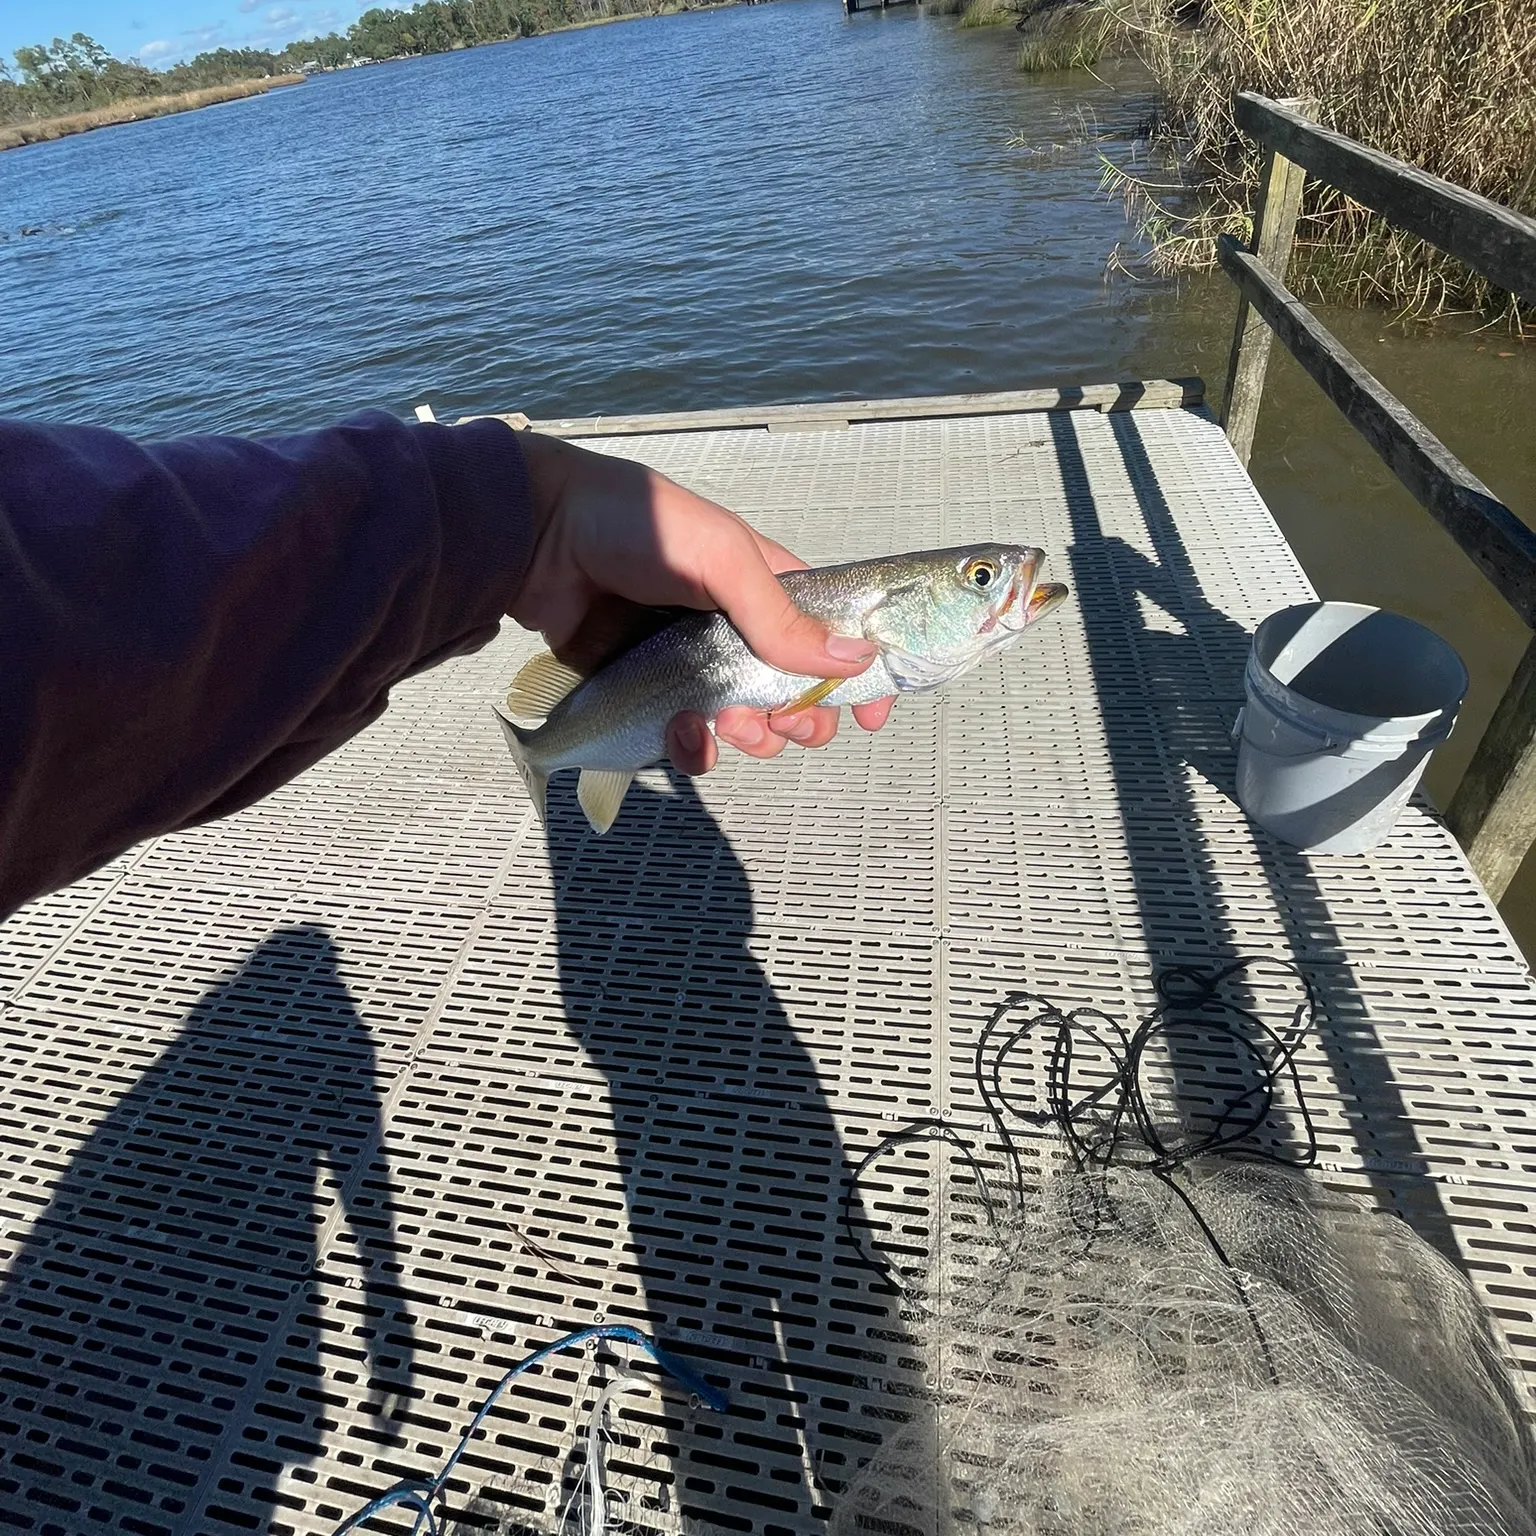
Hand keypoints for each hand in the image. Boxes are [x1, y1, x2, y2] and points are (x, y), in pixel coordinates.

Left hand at [509, 431, 895, 773]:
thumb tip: (854, 661)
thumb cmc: (634, 525)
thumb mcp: (720, 559)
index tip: (872, 713)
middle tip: (789, 724)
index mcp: (764, 586)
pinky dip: (693, 747)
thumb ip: (780, 615)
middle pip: (791, 693)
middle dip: (801, 718)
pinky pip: (685, 738)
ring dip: (750, 737)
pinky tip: (685, 736)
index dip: (855, 675)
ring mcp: (690, 666)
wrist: (537, 540)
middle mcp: (733, 630)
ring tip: (732, 727)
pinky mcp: (646, 695)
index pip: (829, 635)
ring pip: (743, 724)